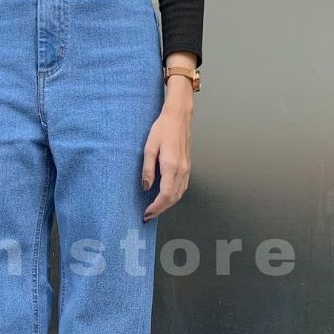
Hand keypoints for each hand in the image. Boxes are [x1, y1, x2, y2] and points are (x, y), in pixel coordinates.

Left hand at [142, 75, 194, 222]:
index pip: (165, 195)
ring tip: (155, 209)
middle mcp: (181, 170)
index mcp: (171, 166)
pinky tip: (165, 198)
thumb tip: (145, 187)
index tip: (146, 213)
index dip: (156, 207)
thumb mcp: (149, 148)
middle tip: (148, 216)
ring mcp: (186, 169)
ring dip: (167, 205)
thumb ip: (147, 169)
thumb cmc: (162, 129)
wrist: (178, 117)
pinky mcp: (187, 167)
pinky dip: (174, 197)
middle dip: (160, 210)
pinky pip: (182, 187)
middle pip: (173, 198)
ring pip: (179, 194)